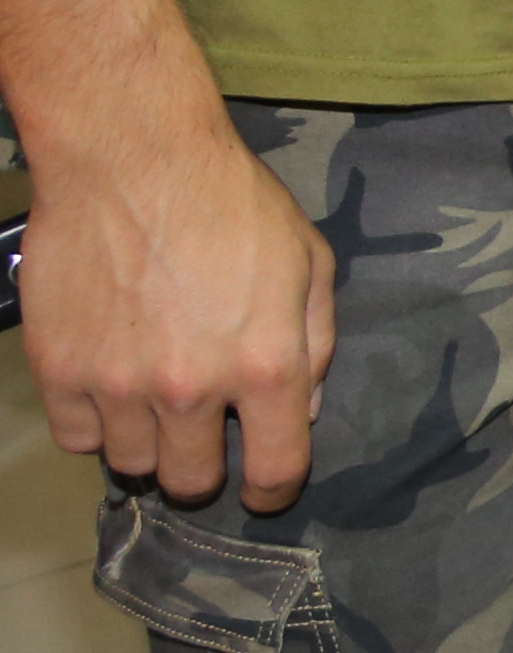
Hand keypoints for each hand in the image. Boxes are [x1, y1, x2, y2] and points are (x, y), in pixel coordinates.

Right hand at [28, 119, 334, 506]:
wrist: (132, 159)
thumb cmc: (231, 202)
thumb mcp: (308, 263)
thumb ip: (314, 342)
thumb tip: (302, 408)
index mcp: (266, 365)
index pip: (277, 469)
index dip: (274, 492)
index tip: (265, 493)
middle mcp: (190, 388)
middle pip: (193, 479)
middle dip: (205, 468)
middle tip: (202, 438)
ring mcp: (118, 383)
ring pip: (131, 463)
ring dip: (147, 444)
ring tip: (154, 403)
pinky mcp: (59, 370)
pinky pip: (77, 436)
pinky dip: (95, 422)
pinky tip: (110, 388)